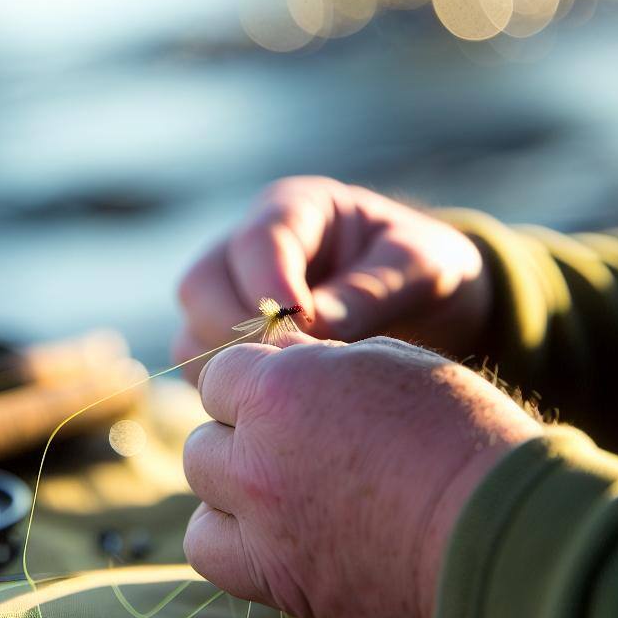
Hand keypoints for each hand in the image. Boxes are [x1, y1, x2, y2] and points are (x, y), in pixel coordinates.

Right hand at [174, 177, 491, 377]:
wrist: (425, 301)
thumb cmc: (424, 269)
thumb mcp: (419, 265)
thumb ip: (369, 289)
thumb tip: (312, 327)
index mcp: (294, 209)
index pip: (257, 240)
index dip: (270, 284)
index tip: (306, 327)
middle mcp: (246, 249)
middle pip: (202, 285)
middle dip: (241, 331)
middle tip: (297, 368)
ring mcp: (229, 297)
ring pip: (192, 332)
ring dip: (232, 368)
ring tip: (296, 391)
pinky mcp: (227, 344)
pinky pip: (203, 371)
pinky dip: (232, 392)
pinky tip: (283, 408)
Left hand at [182, 335, 540, 617]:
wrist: (496, 521)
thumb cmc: (453, 426)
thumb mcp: (385, 358)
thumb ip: (315, 359)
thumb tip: (278, 357)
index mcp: (279, 387)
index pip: (220, 374)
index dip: (253, 381)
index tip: (287, 394)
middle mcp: (256, 452)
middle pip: (205, 434)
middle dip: (240, 431)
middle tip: (292, 442)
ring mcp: (262, 520)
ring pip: (202, 487)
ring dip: (230, 482)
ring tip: (280, 486)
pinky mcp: (278, 578)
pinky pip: (210, 552)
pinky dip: (229, 539)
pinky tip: (269, 531)